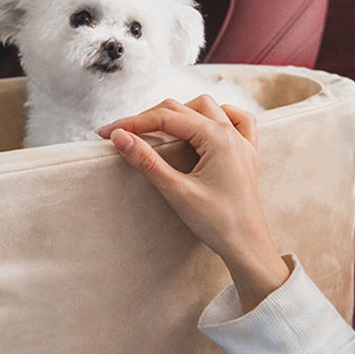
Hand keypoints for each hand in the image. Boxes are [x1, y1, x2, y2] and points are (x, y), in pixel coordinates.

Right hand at [98, 96, 288, 312]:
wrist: (247, 246)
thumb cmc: (217, 223)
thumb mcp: (176, 192)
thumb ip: (147, 161)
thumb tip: (120, 137)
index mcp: (217, 138)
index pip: (165, 118)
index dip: (132, 123)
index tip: (107, 132)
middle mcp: (231, 133)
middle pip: (181, 109)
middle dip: (148, 118)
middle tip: (122, 134)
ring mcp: (242, 141)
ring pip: (206, 108)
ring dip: (179, 113)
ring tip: (155, 130)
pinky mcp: (246, 153)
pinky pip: (236, 119)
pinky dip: (216, 116)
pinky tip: (203, 126)